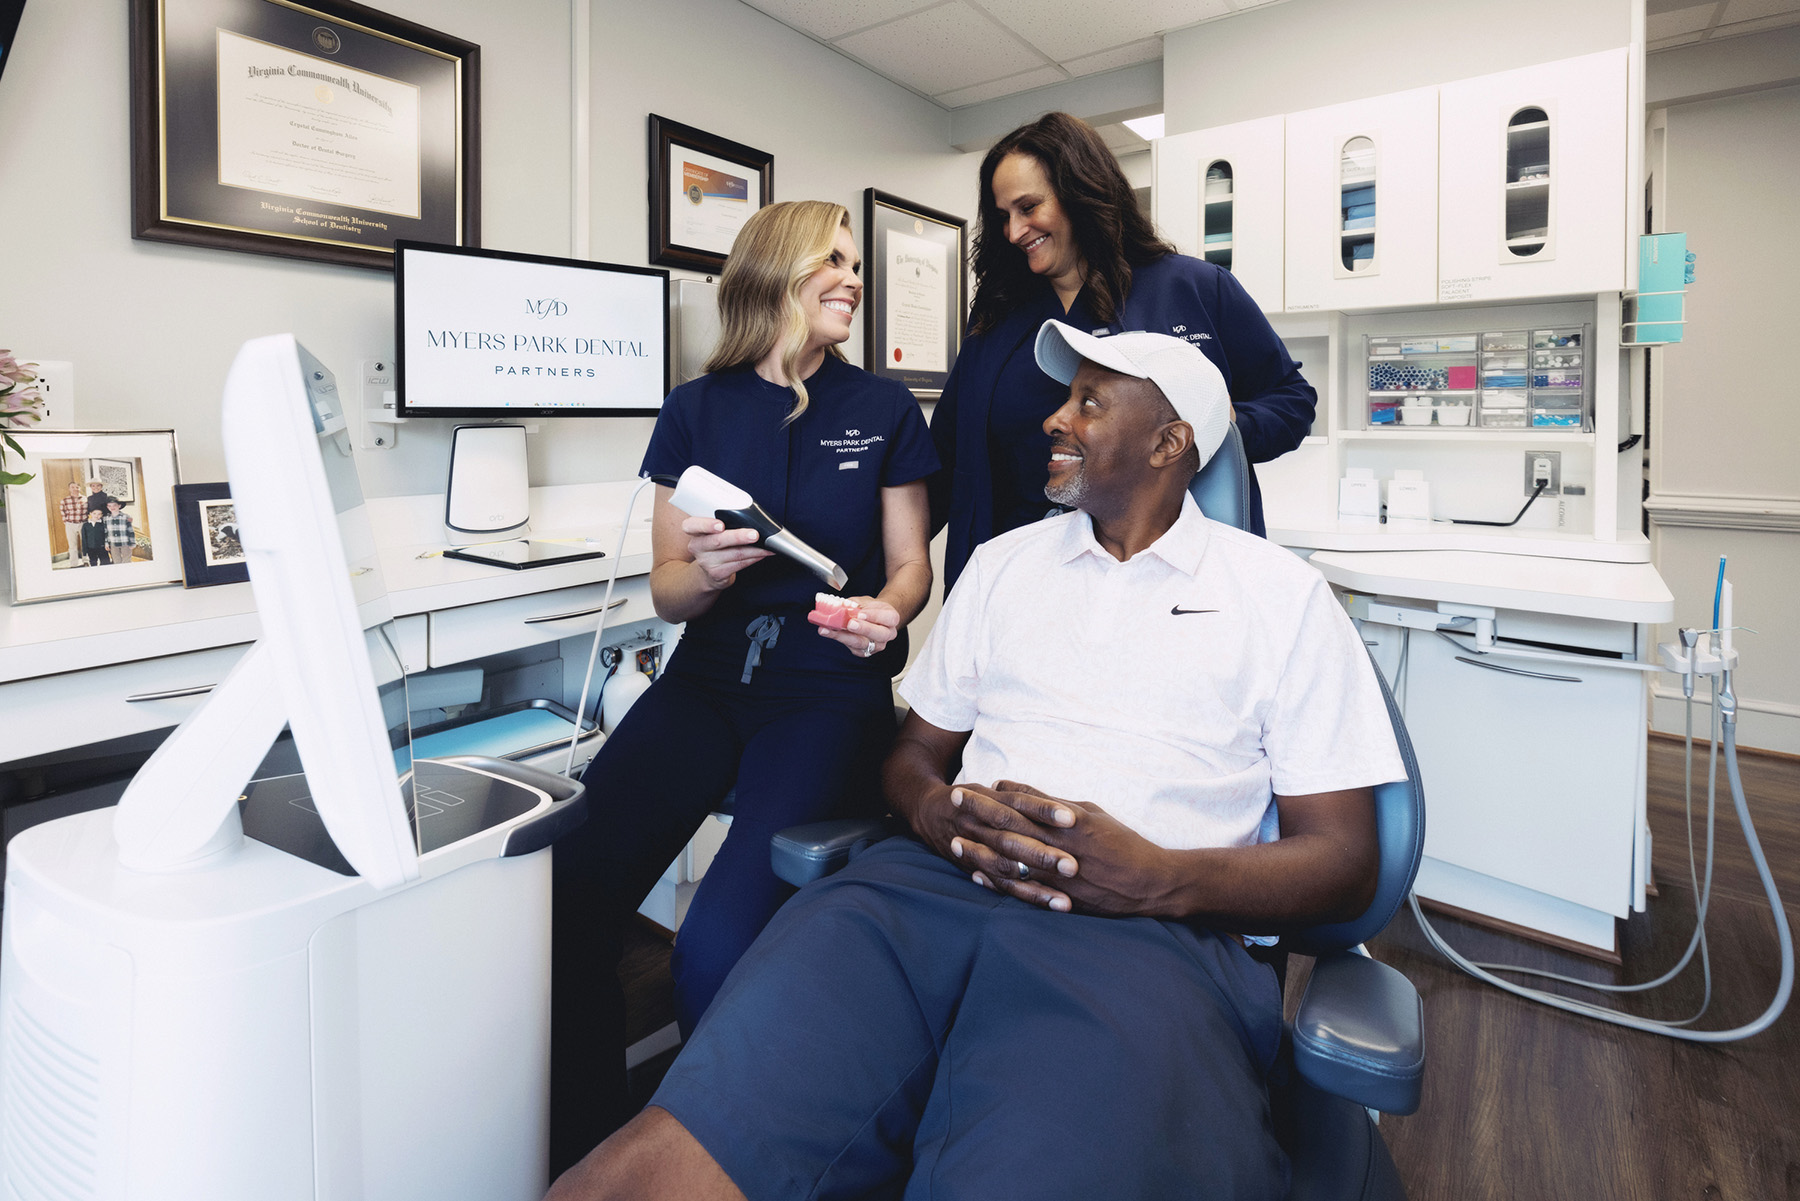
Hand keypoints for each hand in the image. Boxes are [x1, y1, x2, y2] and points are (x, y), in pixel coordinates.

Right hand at [682, 516, 771, 591]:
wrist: (708, 570)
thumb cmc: (715, 544)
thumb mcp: (711, 531)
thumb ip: (722, 521)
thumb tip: (749, 516)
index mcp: (694, 531)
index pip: (691, 525)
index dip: (706, 525)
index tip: (720, 525)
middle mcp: (697, 546)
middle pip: (718, 541)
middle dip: (738, 537)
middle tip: (754, 534)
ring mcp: (706, 562)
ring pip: (734, 554)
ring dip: (755, 549)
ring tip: (767, 545)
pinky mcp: (717, 574)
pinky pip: (739, 564)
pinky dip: (754, 558)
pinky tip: (762, 554)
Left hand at [809, 596, 899, 658]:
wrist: (873, 619)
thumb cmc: (871, 609)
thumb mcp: (866, 601)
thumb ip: (856, 603)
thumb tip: (844, 605)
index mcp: (892, 619)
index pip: (889, 618)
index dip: (875, 616)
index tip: (860, 613)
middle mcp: (887, 634)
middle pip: (879, 634)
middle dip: (863, 629)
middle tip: (849, 624)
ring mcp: (876, 645)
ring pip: (861, 643)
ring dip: (843, 636)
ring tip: (828, 629)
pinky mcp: (863, 652)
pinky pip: (851, 647)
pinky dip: (838, 638)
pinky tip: (827, 632)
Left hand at [957, 781, 1178, 917]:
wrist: (1152, 883)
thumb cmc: (1121, 842)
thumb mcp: (1089, 812)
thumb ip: (1049, 802)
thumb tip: (1012, 786)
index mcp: (1069, 823)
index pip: (1021, 805)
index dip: (990, 797)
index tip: (966, 787)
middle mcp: (1062, 848)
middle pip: (1011, 829)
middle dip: (978, 816)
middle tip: (951, 803)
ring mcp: (1060, 876)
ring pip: (1012, 862)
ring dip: (981, 851)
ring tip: (954, 842)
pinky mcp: (1062, 900)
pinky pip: (1024, 891)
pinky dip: (999, 884)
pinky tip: (978, 876)